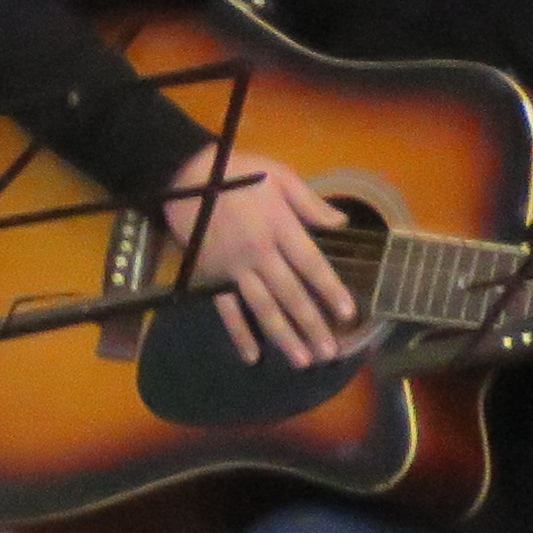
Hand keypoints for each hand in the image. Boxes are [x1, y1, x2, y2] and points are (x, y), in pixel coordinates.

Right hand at [159, 135, 362, 365]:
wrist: (184, 176)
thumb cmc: (238, 172)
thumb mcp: (279, 175)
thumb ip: (309, 202)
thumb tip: (340, 223)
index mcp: (279, 227)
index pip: (311, 264)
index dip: (330, 290)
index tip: (348, 314)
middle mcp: (259, 253)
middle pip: (290, 294)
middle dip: (311, 324)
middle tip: (329, 352)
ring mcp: (233, 268)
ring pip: (262, 307)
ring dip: (283, 336)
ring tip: (302, 360)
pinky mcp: (211, 275)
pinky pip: (226, 308)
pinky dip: (238, 333)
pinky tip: (252, 355)